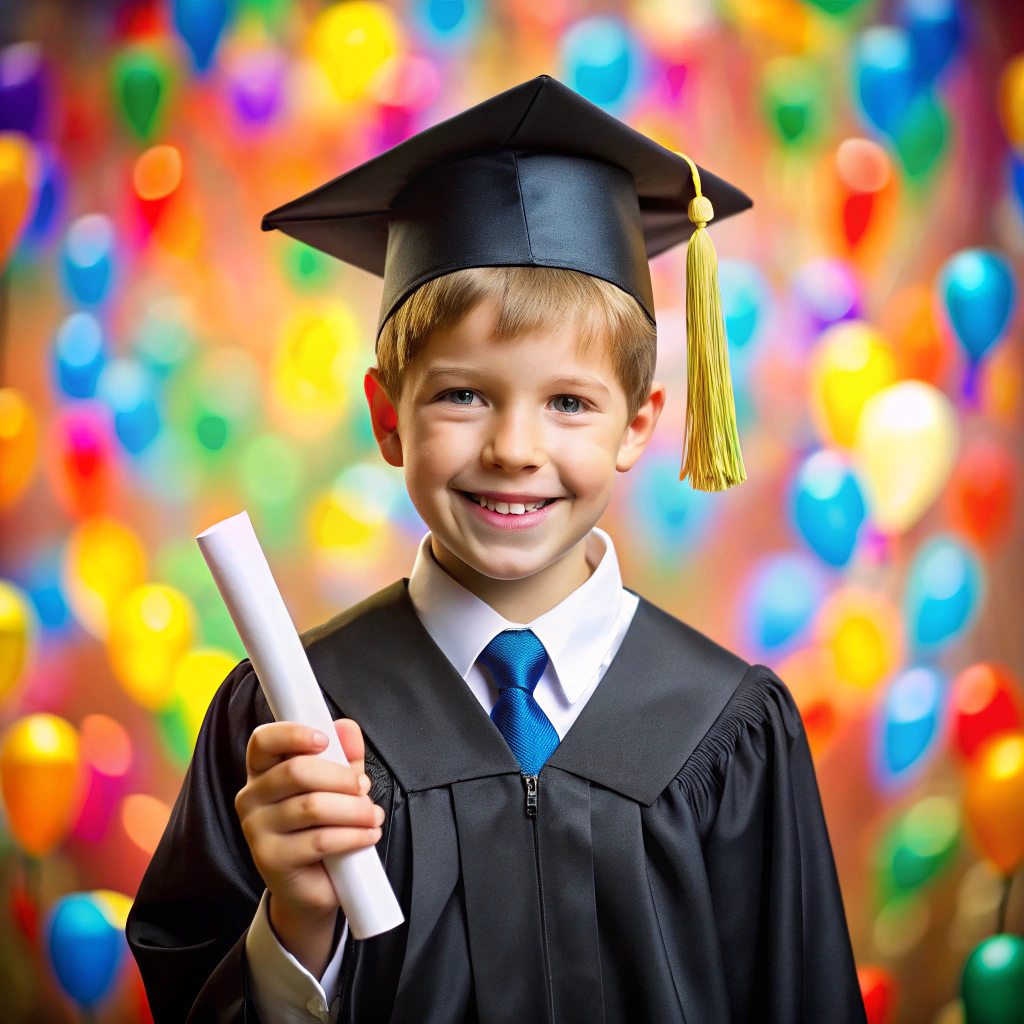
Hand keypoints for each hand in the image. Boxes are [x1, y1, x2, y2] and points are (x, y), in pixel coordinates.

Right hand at [234, 718, 383, 976]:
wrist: (316, 885)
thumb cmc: (324, 826)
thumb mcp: (337, 784)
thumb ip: (344, 755)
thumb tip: (348, 728)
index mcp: (263, 770)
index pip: (263, 741)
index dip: (293, 734)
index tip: (324, 739)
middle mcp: (252, 797)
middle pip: (296, 771)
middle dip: (341, 777)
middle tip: (364, 788)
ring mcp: (257, 829)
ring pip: (312, 806)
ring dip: (353, 809)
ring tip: (371, 816)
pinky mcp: (271, 859)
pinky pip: (319, 840)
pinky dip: (352, 835)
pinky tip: (367, 835)